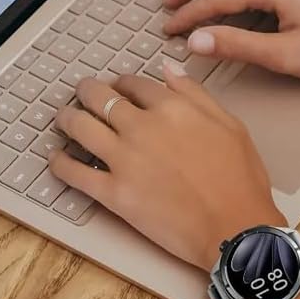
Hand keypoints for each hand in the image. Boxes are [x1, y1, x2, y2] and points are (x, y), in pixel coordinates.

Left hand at [49, 66, 284, 271]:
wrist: (235, 229)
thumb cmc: (241, 181)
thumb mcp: (231, 126)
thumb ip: (197, 95)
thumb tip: (168, 69)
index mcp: (173, 108)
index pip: (135, 83)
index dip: (123, 83)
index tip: (120, 88)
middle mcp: (142, 127)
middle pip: (99, 97)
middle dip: (88, 91)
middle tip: (83, 94)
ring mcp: (123, 160)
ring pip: (79, 127)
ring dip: (66, 118)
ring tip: (64, 119)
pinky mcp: (113, 193)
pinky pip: (73, 173)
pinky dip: (60, 163)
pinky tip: (57, 159)